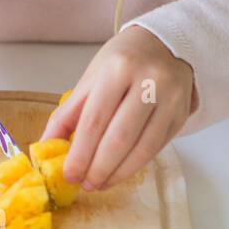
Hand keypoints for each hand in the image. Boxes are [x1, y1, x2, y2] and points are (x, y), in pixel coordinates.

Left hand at [39, 25, 196, 189]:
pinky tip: (120, 172)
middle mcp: (148, 82)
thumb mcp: (91, 79)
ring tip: (100, 183)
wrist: (165, 45)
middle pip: (119, 138)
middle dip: (99, 168)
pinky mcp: (181, 113)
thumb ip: (69, 113)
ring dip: (118, 173)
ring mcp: (170, 98)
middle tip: (85, 184)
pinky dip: (136, 165)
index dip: (80, 153)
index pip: (95, 120)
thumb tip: (47, 146)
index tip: (70, 174)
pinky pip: (157, 148)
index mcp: (118, 69)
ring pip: (142, 148)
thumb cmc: (122, 62)